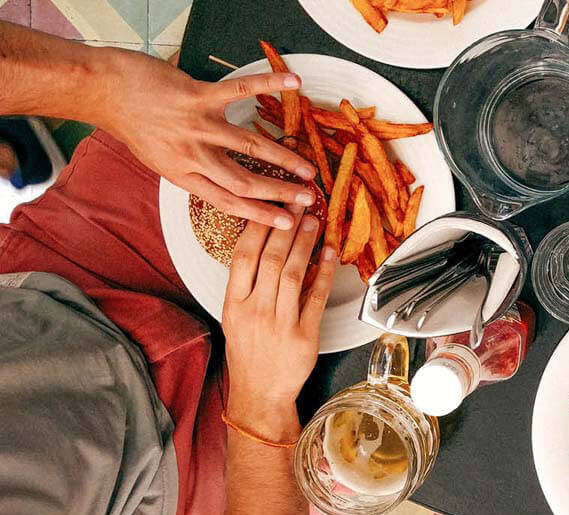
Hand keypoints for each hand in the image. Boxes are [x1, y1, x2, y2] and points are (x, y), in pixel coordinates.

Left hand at [97, 48, 316, 228]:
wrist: (105, 92)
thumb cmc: (133, 124)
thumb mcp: (159, 159)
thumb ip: (191, 170)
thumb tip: (222, 181)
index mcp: (182, 175)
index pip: (227, 201)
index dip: (260, 215)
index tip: (287, 223)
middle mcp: (192, 154)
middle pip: (244, 181)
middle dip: (280, 192)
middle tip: (308, 198)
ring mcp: (197, 125)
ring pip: (249, 146)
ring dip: (283, 158)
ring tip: (308, 167)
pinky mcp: (198, 96)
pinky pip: (240, 90)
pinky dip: (269, 84)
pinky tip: (293, 83)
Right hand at [222, 208, 336, 414]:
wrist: (259, 394)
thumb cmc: (249, 353)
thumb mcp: (236, 317)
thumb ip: (247, 285)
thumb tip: (267, 246)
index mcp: (234, 304)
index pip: (243, 256)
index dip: (258, 227)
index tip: (270, 205)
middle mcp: (255, 311)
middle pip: (271, 259)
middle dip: (286, 227)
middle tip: (298, 203)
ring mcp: (280, 324)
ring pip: (294, 273)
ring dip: (305, 244)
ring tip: (313, 221)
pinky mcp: (304, 336)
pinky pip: (316, 297)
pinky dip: (325, 273)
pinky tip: (330, 254)